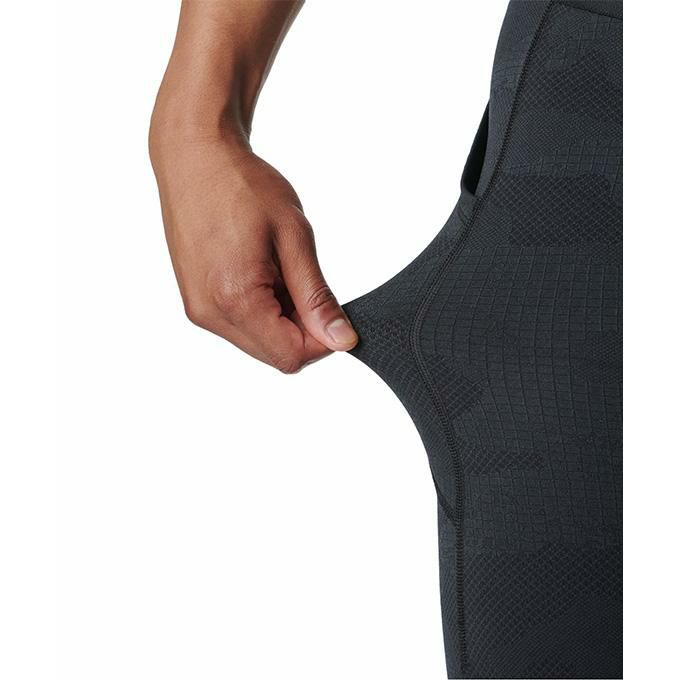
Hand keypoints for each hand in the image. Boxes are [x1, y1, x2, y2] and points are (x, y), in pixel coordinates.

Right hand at [149, 131, 357, 372]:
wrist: (195, 156)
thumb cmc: (243, 185)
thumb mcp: (294, 237)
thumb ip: (317, 297)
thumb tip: (341, 339)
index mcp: (236, 298)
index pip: (291, 356)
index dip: (322, 341)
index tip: (332, 308)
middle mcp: (210, 314)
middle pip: (274, 355)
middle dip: (302, 330)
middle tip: (304, 280)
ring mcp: (199, 309)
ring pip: (258, 342)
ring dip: (281, 319)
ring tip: (279, 269)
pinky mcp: (195, 301)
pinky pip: (239, 325)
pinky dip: (261, 309)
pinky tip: (261, 271)